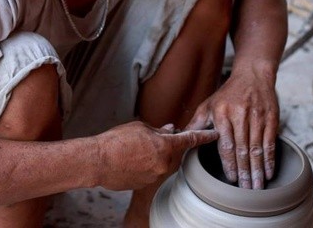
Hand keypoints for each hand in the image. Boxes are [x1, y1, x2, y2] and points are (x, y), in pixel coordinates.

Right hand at [94, 121, 217, 190]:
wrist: (98, 161)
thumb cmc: (116, 141)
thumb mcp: (140, 128)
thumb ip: (159, 130)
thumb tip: (170, 130)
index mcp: (165, 146)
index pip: (190, 140)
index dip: (204, 136)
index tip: (215, 134)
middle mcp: (164, 164)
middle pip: (175, 153)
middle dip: (168, 145)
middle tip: (152, 139)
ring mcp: (155, 177)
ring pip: (163, 163)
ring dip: (156, 155)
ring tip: (136, 149)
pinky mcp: (146, 185)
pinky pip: (152, 172)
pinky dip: (147, 165)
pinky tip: (132, 160)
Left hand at [186, 68, 278, 189]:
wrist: (252, 75)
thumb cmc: (228, 93)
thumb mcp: (208, 105)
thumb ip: (196, 124)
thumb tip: (181, 139)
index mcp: (222, 114)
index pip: (226, 144)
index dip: (229, 163)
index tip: (230, 179)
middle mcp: (240, 115)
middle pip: (242, 149)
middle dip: (244, 171)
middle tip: (245, 190)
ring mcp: (257, 116)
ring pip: (257, 148)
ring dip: (258, 169)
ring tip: (257, 186)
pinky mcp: (271, 117)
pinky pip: (270, 142)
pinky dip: (270, 159)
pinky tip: (269, 172)